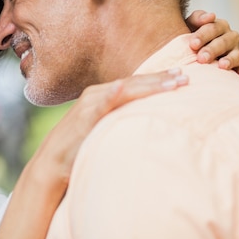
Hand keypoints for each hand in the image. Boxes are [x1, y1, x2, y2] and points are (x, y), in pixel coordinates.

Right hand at [36, 69, 188, 182]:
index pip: (135, 83)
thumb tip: (147, 118)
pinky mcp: (83, 119)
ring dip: (147, 85)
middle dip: (161, 79)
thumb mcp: (104, 127)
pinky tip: (119, 88)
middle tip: (186, 76)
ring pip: (123, 90)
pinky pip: (99, 105)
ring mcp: (89, 105)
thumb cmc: (80, 146)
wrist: (52, 162)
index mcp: (103, 95)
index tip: (182, 76)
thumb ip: (121, 118)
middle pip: (134, 83)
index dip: (158, 79)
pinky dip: (110, 95)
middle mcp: (97, 94)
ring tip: (169, 82)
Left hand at [186, 10, 238, 78]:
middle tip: (201, 58)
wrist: (190, 50)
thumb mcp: (190, 24)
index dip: (202, 36)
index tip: (193, 44)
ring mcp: (235, 51)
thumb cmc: (188, 35)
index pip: (212, 28)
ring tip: (221, 66)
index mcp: (219, 25)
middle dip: (212, 50)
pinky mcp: (236, 65)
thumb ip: (198, 18)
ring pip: (235, 54)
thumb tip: (211, 16)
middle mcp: (230, 37)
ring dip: (229, 60)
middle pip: (223, 42)